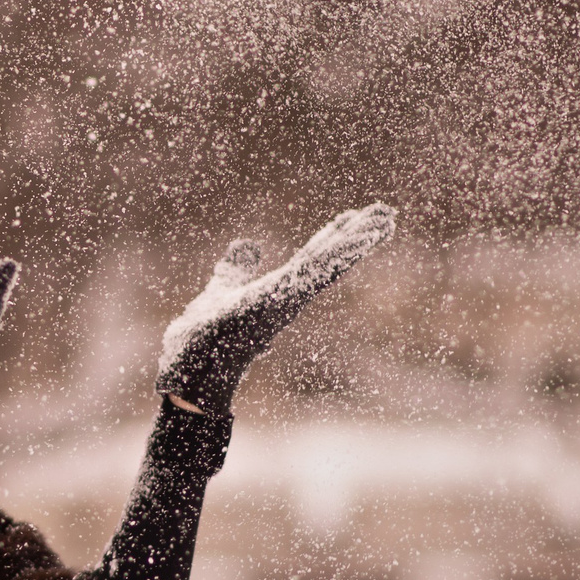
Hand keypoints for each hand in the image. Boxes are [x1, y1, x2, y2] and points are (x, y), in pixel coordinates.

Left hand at [156, 204, 395, 414]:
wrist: (191, 366)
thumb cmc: (205, 338)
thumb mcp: (223, 289)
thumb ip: (235, 268)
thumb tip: (246, 244)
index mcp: (280, 291)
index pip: (313, 257)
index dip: (335, 236)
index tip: (356, 215)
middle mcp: (291, 296)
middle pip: (331, 258)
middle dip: (359, 236)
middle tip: (388, 213)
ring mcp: (288, 299)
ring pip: (330, 264)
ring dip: (357, 242)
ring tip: (385, 220)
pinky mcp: (280, 300)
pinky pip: (314, 273)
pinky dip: (338, 256)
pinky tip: (358, 240)